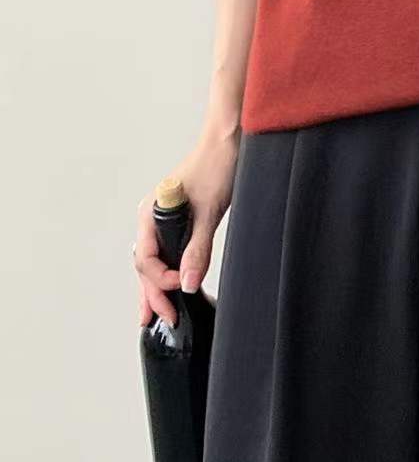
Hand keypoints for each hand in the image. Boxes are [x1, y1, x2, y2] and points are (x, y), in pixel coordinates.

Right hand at [133, 130, 239, 326]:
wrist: (229, 140)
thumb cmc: (217, 166)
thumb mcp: (209, 211)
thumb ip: (197, 248)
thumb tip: (188, 284)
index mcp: (151, 214)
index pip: (146, 259)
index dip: (161, 280)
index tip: (181, 290)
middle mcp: (152, 217)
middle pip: (146, 264)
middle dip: (153, 294)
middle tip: (166, 321)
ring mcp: (164, 219)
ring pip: (154, 260)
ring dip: (155, 287)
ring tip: (155, 316)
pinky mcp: (179, 219)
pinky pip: (166, 250)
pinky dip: (167, 271)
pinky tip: (173, 285)